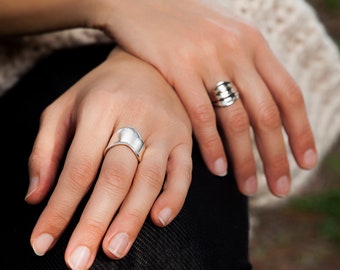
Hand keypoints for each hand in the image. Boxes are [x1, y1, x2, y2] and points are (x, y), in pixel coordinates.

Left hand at [25, 47, 191, 268]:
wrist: (146, 65)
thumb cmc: (101, 90)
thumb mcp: (64, 107)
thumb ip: (45, 149)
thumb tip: (35, 197)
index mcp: (100, 107)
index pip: (77, 167)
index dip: (60, 208)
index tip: (42, 242)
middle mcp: (135, 117)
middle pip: (114, 177)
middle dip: (95, 222)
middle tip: (78, 260)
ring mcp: (165, 128)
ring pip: (149, 179)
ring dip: (132, 217)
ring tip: (113, 249)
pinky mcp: (184, 137)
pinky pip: (183, 171)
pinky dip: (174, 197)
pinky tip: (159, 219)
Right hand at [86, 0, 316, 195]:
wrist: (143, 0)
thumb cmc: (185, 24)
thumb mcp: (225, 35)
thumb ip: (245, 65)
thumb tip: (261, 104)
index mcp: (253, 44)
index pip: (288, 95)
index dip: (300, 132)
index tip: (305, 163)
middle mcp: (237, 51)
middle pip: (266, 114)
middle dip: (276, 157)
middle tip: (280, 188)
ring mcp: (208, 59)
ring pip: (236, 120)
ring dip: (245, 159)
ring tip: (249, 188)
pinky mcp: (178, 68)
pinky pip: (201, 115)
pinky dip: (212, 145)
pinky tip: (217, 168)